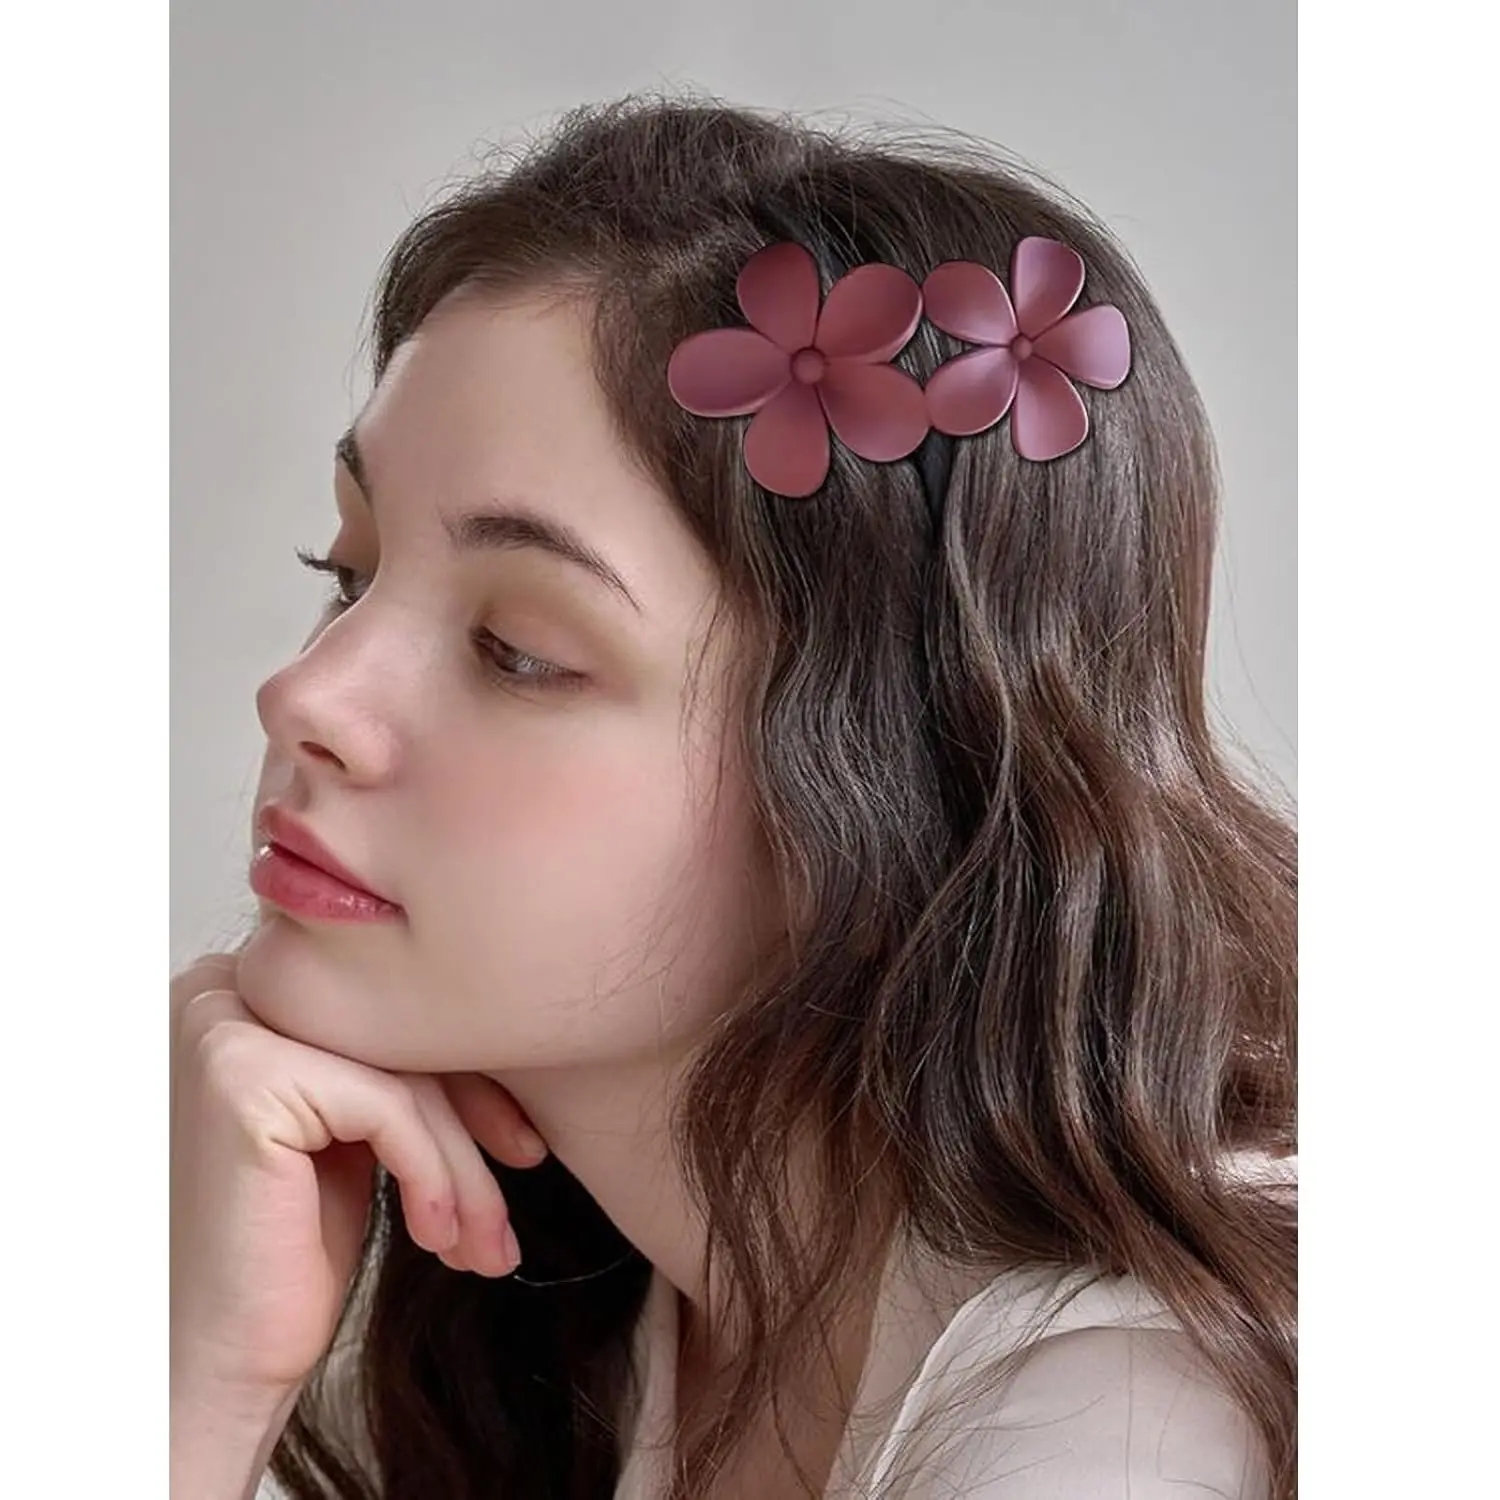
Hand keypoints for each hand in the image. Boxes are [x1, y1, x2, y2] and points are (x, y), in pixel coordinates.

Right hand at [169, 950, 547, 1403]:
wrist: (220, 1357)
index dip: (472, 1083)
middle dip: (476, 1127)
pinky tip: (436, 1233)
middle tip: (508, 1210)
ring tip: (486, 1242)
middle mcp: (227, 989)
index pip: (396, 1015)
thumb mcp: (357, 1130)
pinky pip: (390, 1106)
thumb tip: (515, 1027)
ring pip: (405, 1077)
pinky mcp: (246, 1074)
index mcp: (251, 987)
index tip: (523, 1145)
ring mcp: (229, 1026)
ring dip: (465, 1170)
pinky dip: (432, 1174)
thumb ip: (401, 1062)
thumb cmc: (287, 1249)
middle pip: (402, 1040)